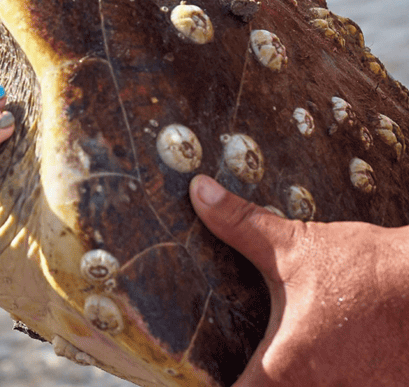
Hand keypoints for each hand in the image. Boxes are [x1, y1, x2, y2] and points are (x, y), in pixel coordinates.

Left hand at [189, 175, 408, 386]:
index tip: (194, 376)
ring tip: (288, 338)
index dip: (210, 387)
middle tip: (236, 353)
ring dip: (295, 375)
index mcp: (287, 368)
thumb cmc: (366, 273)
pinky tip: (326, 345)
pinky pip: (341, 383)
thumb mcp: (294, 246)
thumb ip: (240, 225)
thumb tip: (201, 193)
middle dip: (255, 375)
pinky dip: (327, 372)